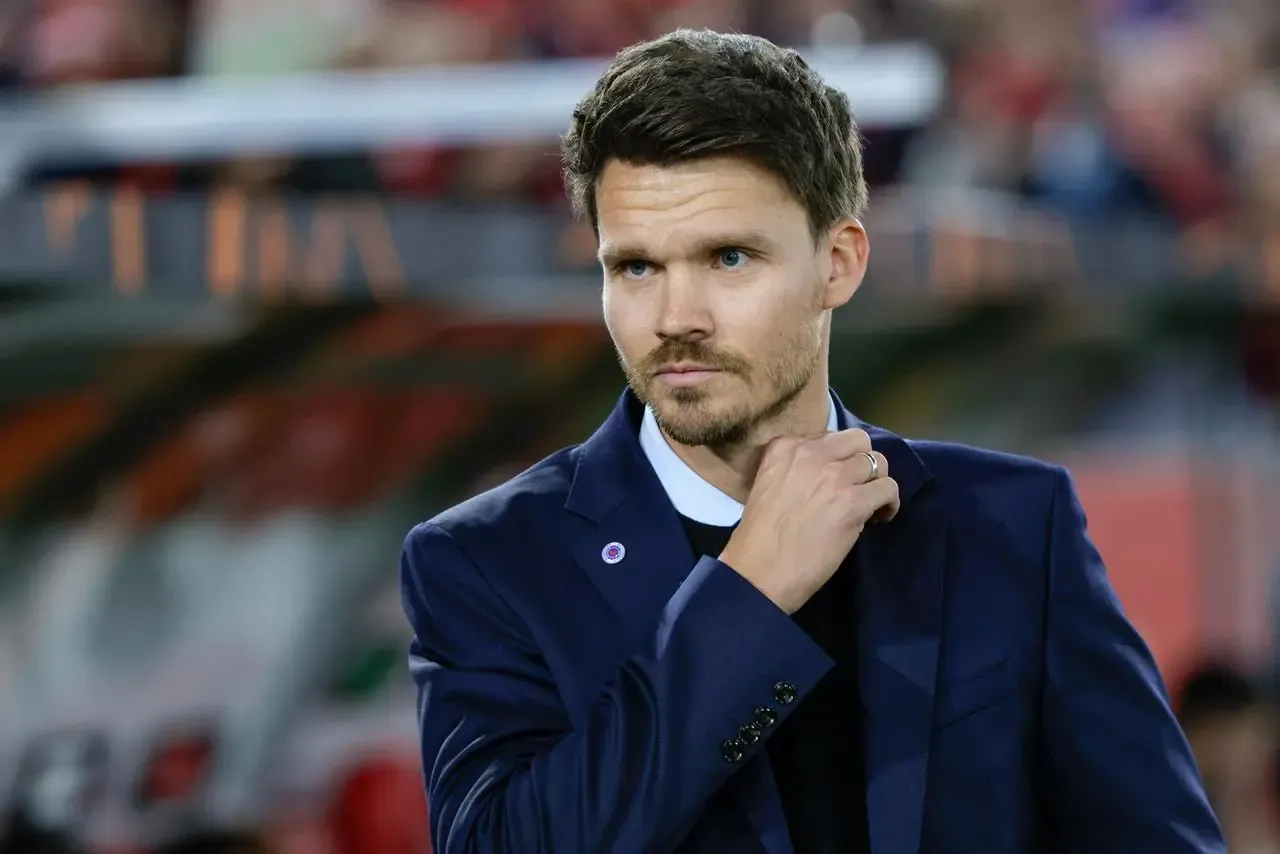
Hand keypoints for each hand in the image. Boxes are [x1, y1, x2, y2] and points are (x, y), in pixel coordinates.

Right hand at [718, 429, 899, 614]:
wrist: (759, 570)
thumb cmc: (757, 538)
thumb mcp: (767, 484)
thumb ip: (794, 470)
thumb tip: (826, 477)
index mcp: (785, 447)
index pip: (827, 437)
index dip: (837, 458)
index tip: (835, 478)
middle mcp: (811, 453)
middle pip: (857, 440)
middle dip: (862, 461)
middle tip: (858, 485)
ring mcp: (835, 476)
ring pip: (878, 461)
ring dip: (877, 482)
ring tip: (871, 503)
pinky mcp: (854, 502)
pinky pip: (888, 489)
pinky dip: (889, 503)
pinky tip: (880, 517)